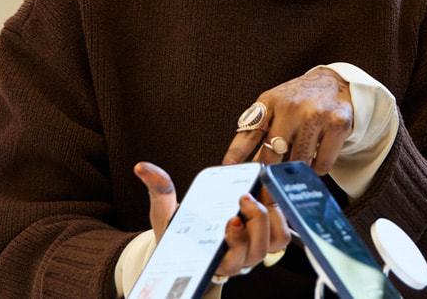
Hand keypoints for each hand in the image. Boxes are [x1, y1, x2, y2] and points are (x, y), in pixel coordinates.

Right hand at [133, 162, 289, 277]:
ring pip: (274, 242)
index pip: (231, 259)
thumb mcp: (165, 211)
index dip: (235, 242)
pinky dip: (281, 215)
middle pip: (256, 250)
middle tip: (244, 198)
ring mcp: (256, 249)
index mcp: (213, 259)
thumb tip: (142, 167)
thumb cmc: (180, 230)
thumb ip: (159, 190)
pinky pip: (284, 234)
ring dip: (269, 218)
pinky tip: (269, 192)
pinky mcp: (269, 237)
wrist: (198, 236)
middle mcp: (238, 259)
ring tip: (257, 193)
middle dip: (254, 224)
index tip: (230, 219)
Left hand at [222, 68, 353, 174]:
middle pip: (273, 154)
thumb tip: (243, 166)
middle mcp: (292, 107)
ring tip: (299, 161)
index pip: (250, 131)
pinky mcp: (337, 125)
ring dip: (297, 169)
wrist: (335, 83)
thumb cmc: (299, 100)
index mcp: (270, 102)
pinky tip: (317, 157)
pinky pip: (322, 163)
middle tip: (270, 185)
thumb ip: (260, 133)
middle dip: (270, 172)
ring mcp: (315, 115)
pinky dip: (317, 168)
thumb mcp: (275, 107)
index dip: (237, 151)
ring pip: (300, 161)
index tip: (228, 167)